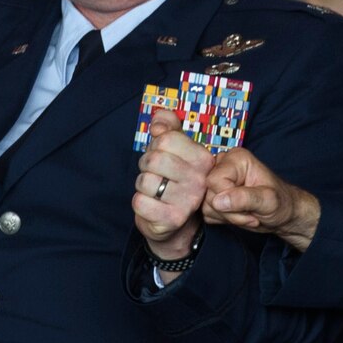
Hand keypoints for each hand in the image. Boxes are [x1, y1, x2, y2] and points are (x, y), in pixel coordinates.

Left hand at [133, 108, 210, 262]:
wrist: (174, 222)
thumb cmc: (172, 180)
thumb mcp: (174, 150)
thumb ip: (168, 128)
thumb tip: (159, 120)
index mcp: (203, 159)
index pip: (165, 139)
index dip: (156, 145)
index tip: (163, 156)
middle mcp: (199, 180)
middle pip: (153, 160)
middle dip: (146, 166)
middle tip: (156, 175)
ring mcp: (187, 201)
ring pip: (144, 181)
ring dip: (142, 186)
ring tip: (155, 191)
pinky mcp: (172, 219)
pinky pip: (139, 202)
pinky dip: (139, 203)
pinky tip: (152, 206)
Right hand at [204, 146, 321, 251]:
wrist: (282, 213)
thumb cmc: (281, 202)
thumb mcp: (268, 200)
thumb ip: (244, 198)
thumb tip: (218, 200)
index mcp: (236, 158)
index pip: (214, 180)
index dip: (228, 198)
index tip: (249, 206)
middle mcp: (223, 166)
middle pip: (208, 193)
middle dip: (229, 211)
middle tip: (250, 213)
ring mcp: (217, 181)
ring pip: (206, 205)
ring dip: (228, 216)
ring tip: (247, 213)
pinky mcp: (213, 195)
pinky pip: (206, 212)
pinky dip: (223, 219)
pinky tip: (238, 214)